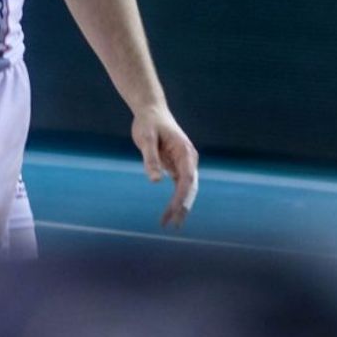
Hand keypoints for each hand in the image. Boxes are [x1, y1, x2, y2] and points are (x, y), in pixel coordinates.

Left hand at [130, 107, 199, 228]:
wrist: (151, 111)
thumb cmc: (148, 123)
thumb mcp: (146, 139)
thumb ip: (151, 159)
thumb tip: (155, 181)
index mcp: (185, 152)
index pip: (187, 179)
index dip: (182, 196)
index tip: (175, 211)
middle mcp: (188, 159)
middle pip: (190, 187)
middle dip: (183, 206)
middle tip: (174, 225)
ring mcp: (184, 163)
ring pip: (186, 189)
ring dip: (180, 206)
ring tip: (170, 224)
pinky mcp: (176, 166)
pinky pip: (179, 187)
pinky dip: (175, 200)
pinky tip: (169, 213)